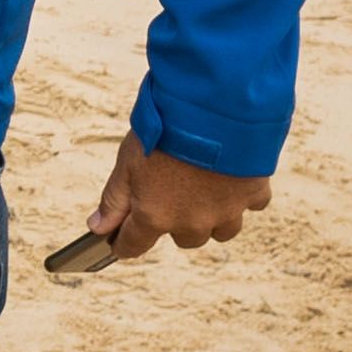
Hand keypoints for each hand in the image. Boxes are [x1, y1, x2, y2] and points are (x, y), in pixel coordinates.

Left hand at [88, 129, 271, 263]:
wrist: (214, 106)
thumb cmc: (165, 129)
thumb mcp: (127, 161)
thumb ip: (114, 199)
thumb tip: (98, 228)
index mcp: (156, 215)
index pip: (135, 245)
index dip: (126, 242)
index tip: (122, 239)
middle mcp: (192, 222)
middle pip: (184, 238)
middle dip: (177, 221)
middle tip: (173, 191)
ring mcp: (226, 211)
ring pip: (220, 230)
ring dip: (213, 216)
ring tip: (206, 187)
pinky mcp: (253, 194)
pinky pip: (251, 206)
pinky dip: (243, 195)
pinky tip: (234, 174)